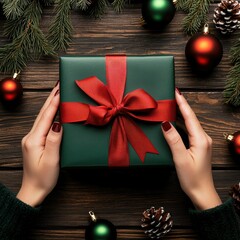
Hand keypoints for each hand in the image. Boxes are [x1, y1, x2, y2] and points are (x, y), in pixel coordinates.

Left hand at [17, 83, 61, 206]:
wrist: (33, 190)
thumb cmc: (43, 177)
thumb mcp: (52, 160)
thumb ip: (54, 140)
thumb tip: (58, 123)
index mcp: (34, 140)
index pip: (46, 117)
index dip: (54, 103)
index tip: (59, 90)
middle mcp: (31, 137)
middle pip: (42, 114)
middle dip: (51, 99)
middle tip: (58, 86)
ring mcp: (32, 139)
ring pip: (42, 118)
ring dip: (50, 105)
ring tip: (57, 94)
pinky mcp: (35, 142)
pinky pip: (43, 124)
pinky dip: (49, 114)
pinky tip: (54, 111)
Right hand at [161, 88, 221, 209]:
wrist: (202, 192)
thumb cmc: (192, 178)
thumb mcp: (180, 158)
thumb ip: (173, 140)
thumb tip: (165, 123)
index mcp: (200, 138)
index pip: (190, 116)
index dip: (182, 103)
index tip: (176, 91)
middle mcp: (203, 137)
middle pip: (190, 117)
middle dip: (181, 105)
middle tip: (171, 95)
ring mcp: (201, 141)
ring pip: (190, 123)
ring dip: (181, 113)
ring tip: (171, 104)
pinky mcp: (198, 145)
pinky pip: (189, 129)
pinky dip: (181, 122)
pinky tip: (175, 120)